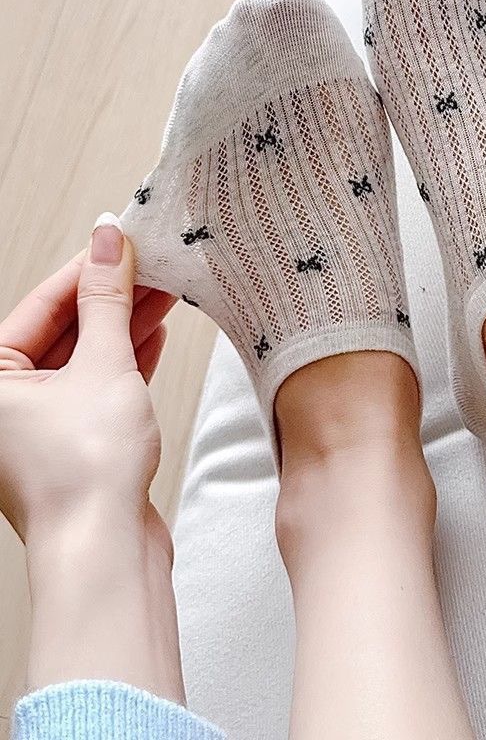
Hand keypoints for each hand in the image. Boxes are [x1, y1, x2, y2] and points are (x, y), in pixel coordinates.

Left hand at [0, 215, 174, 541]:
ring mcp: (35, 426)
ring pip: (81, 358)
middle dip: (110, 297)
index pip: (41, 304)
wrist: (106, 552)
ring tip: (164, 293)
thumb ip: (107, 299)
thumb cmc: (86, 472)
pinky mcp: (69, 445)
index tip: (121, 239)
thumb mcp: (103, 364)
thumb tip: (106, 242)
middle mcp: (4, 404)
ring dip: (123, 327)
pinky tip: (153, 338)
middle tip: (150, 264)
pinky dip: (124, 363)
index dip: (88, 267)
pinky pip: (93, 388)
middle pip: (61, 329)